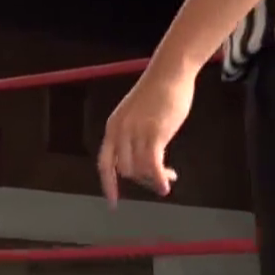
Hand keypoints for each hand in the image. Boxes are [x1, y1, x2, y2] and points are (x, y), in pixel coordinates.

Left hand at [96, 66, 190, 205]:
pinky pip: (152, 165)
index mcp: (113, 127)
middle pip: (124, 170)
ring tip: (168, 178)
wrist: (169, 73)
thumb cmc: (158, 93)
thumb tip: (146, 158)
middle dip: (142, 180)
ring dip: (153, 179)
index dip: (108, 183)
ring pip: (139, 170)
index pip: (105, 163)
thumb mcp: (139, 116)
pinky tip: (167, 184)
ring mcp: (135, 132)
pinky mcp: (154, 133)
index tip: (112, 202)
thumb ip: (136, 135)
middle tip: (160, 179)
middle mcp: (120, 132)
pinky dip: (159, 178)